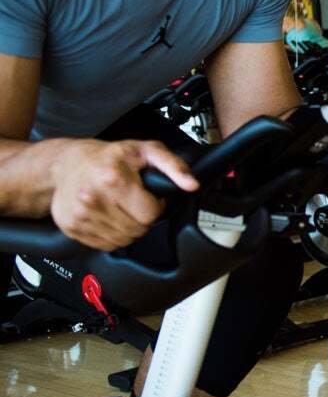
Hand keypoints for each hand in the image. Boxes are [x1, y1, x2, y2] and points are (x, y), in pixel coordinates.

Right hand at [49, 139, 197, 250]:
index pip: (150, 214)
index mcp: (114, 179)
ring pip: (122, 240)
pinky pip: (105, 245)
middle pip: (137, 229)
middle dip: (142, 218)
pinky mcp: (71, 227)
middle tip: (133, 201)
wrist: (67, 163)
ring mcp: (81, 215)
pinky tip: (108, 216)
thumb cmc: (109, 157)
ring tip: (120, 207)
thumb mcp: (146, 151)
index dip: (155, 207)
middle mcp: (94, 199)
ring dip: (128, 228)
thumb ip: (174, 166)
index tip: (148, 197)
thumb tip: (192, 184)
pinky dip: (112, 235)